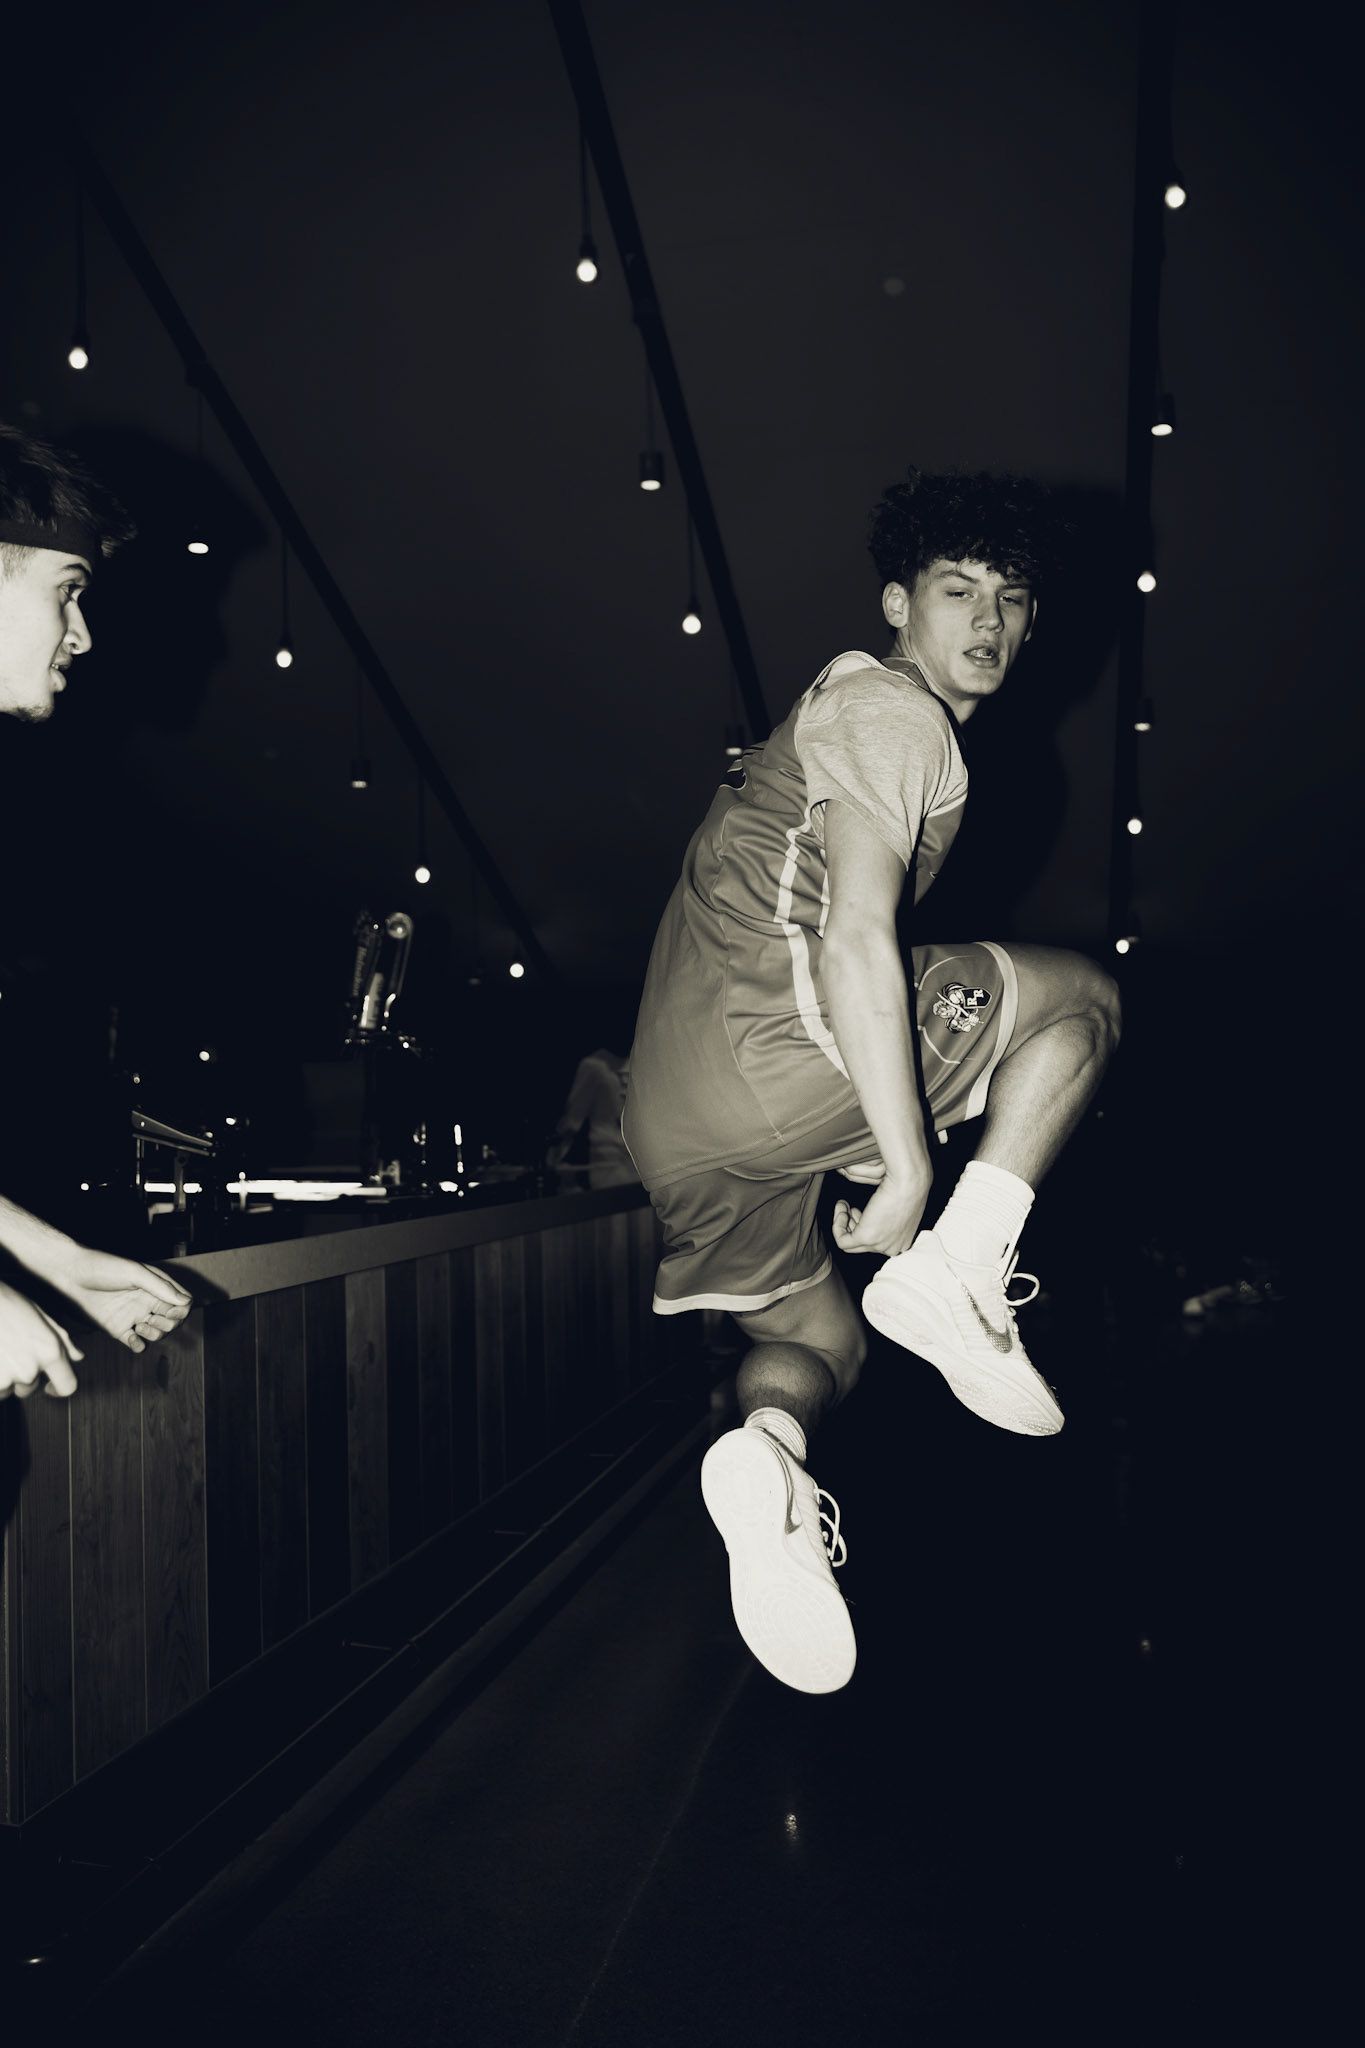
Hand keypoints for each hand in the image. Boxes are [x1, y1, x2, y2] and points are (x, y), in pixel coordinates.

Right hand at [0, 1279, 80, 1398]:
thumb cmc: (8, 1304)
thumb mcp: (40, 1316)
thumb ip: (62, 1340)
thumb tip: (77, 1357)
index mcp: (50, 1351)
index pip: (67, 1386)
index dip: (59, 1388)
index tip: (50, 1387)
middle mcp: (31, 1369)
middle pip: (31, 1389)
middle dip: (23, 1377)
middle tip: (11, 1354)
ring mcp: (7, 1378)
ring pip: (8, 1391)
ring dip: (3, 1379)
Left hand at [54, 1247, 192, 1352]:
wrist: (70, 1276)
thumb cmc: (103, 1268)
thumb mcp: (135, 1273)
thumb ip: (160, 1287)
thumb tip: (186, 1302)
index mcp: (155, 1287)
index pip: (182, 1303)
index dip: (181, 1311)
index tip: (171, 1312)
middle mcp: (147, 1302)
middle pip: (172, 1321)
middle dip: (168, 1325)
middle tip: (151, 1319)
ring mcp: (133, 1316)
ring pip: (157, 1334)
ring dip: (155, 1335)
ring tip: (140, 1327)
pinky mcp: (118, 1329)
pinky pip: (136, 1343)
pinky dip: (139, 1346)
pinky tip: (133, 1339)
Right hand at [831, 1168, 930, 1258]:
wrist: (908, 1182)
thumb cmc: (908, 1186)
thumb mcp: (901, 1208)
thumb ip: (888, 1219)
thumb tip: (874, 1218)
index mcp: (903, 1244)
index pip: (876, 1245)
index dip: (864, 1227)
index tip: (859, 1211)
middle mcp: (892, 1249)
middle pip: (863, 1246)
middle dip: (853, 1225)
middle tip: (850, 1208)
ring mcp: (879, 1245)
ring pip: (850, 1245)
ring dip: (842, 1223)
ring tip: (843, 1205)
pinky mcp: (866, 1238)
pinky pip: (842, 1240)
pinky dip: (837, 1225)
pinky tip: (842, 1208)